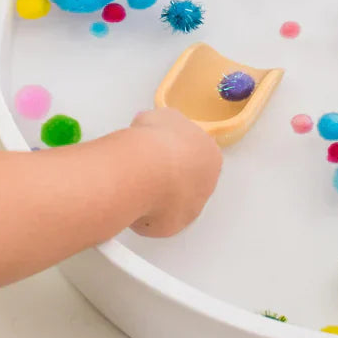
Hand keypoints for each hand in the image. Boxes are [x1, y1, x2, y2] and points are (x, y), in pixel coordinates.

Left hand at [128, 107, 221, 236]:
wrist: (143, 175)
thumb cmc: (164, 197)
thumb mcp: (177, 222)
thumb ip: (176, 211)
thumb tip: (161, 212)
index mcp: (213, 162)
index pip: (201, 172)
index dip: (184, 185)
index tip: (169, 195)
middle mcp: (198, 137)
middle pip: (185, 149)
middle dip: (170, 163)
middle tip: (152, 184)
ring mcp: (174, 123)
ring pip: (165, 135)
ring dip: (153, 149)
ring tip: (135, 173)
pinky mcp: (149, 115)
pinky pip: (143, 127)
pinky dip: (135, 139)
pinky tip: (125, 158)